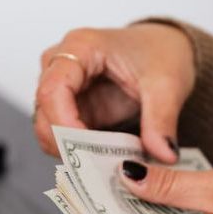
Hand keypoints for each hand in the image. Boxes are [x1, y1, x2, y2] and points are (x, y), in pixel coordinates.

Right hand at [34, 23, 194, 162]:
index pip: (53, 89)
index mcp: (81, 47)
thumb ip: (162, 120)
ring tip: (105, 164)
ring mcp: (64, 90)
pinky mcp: (72, 110)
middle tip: (98, 166)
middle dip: (66, 145)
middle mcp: (62, 66)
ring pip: (48, 129)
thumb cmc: (160, 53)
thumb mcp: (168, 85)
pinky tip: (103, 161)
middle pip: (44, 113)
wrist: (164, 50)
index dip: (63, 123)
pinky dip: (79, 153)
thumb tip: (163, 154)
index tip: (86, 149)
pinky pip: (63, 138)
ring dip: (72, 152)